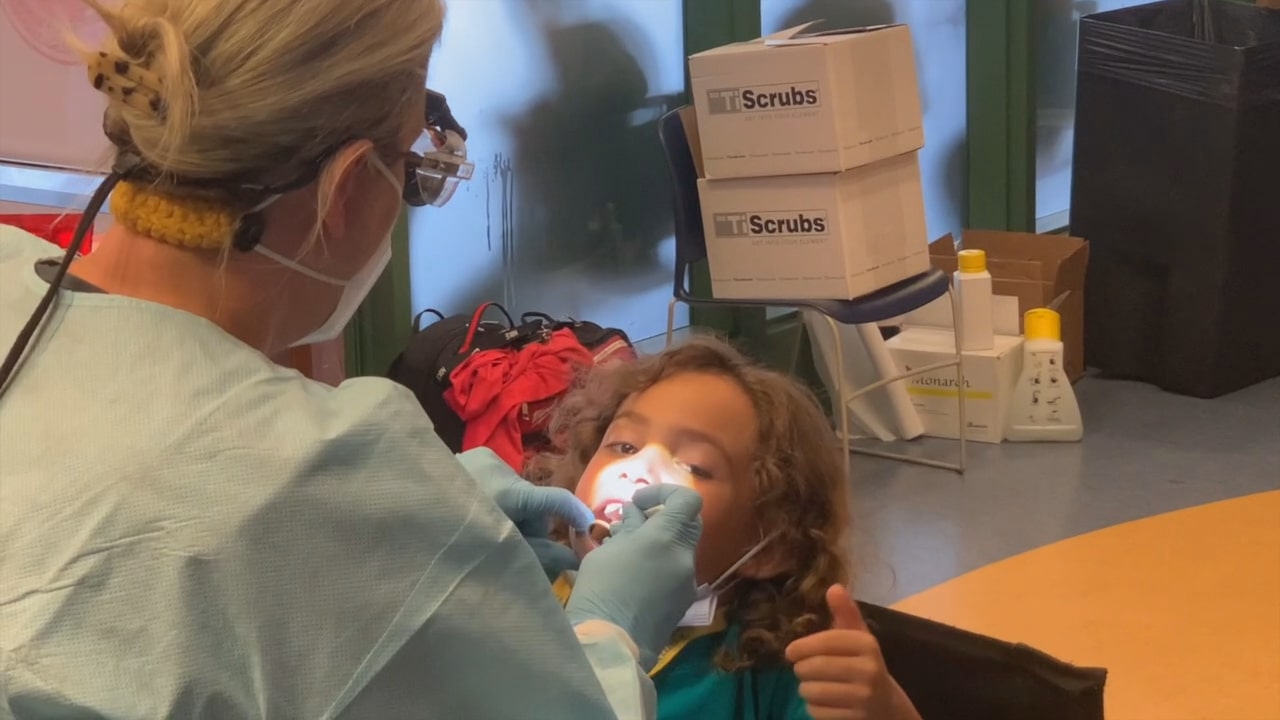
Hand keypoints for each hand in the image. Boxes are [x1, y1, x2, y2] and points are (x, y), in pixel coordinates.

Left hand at [456, 447, 592, 578]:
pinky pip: (499, 479)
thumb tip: (574, 561)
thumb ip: (540, 556)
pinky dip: (496, 497)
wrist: (405, 513)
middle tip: (512, 543)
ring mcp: (483, 456)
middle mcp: (499, 468)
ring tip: (486, 527)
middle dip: (530, 523)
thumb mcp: (501, 552)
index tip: (587, 527)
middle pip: (533, 500)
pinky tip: (477, 510)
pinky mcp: (472, 454)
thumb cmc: (455, 541)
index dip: (575, 513)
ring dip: (512, 511)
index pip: (554, 500)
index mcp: (508, 493)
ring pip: (516, 490)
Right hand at [565, 484, 701, 668]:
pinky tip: (634, 577)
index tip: (638, 503)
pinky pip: (676, 573)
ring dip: (659, 543)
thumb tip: (635, 515)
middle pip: (687, 523)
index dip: (664, 493)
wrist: (610, 644)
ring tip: (625, 553)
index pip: (688, 500)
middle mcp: (685, 557)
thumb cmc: (600, 591)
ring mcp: (688, 582)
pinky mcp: (683, 602)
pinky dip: (660, 566)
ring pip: (680, 549)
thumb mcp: (606, 551)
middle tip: (631, 526)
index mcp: (667, 538)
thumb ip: (628, 529)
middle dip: (661, 518)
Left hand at [785, 585, 896, 719]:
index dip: (802, 646)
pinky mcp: (855, 718)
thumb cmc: (865, 664)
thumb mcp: (858, 637)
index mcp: (867, 645)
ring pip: (812, 691)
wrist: (887, 706)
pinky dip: (813, 707)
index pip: (826, 642)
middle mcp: (869, 670)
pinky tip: (822, 701)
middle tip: (802, 669)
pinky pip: (817, 711)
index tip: (790, 652)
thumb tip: (833, 587)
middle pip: (815, 668)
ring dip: (805, 688)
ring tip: (811, 685)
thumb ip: (845, 613)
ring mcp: (863, 698)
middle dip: (801, 669)